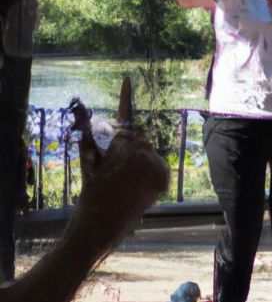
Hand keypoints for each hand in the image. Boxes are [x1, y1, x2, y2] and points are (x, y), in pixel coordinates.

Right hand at [72, 78, 168, 253]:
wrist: (102, 223)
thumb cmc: (92, 191)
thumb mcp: (88, 160)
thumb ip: (87, 134)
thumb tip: (79, 108)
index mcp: (118, 142)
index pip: (123, 115)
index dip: (125, 96)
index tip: (128, 78)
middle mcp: (139, 149)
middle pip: (139, 138)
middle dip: (130, 148)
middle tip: (117, 169)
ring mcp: (154, 163)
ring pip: (150, 153)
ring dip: (142, 162)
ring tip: (126, 182)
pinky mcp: (163, 176)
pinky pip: (160, 167)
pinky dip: (153, 173)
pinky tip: (138, 187)